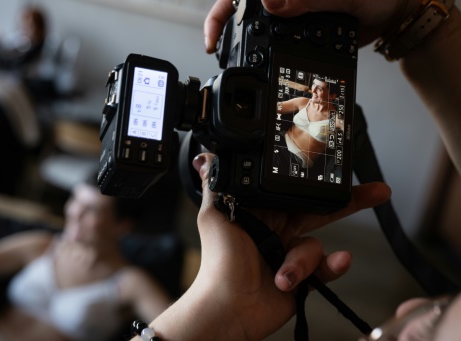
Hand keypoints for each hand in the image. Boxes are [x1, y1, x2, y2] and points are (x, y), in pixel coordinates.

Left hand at [187, 153, 389, 339]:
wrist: (228, 307)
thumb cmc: (219, 262)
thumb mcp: (214, 216)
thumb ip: (216, 186)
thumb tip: (205, 158)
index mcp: (263, 212)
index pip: (294, 190)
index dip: (316, 179)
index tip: (335, 165)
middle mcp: (280, 229)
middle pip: (321, 210)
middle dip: (349, 201)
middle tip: (377, 191)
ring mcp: (293, 254)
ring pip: (316, 245)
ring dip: (301, 261)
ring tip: (280, 275)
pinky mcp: (304, 278)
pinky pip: (327, 269)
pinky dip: (332, 268)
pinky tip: (337, 264)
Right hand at [204, 0, 420, 52]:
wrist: (392, 15)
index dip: (220, 14)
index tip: (212, 39)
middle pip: (242, 13)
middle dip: (227, 34)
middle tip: (221, 55)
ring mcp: (289, 13)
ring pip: (256, 32)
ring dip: (248, 49)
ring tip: (243, 65)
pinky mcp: (298, 32)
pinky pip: (275, 45)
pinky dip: (269, 56)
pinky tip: (271, 64)